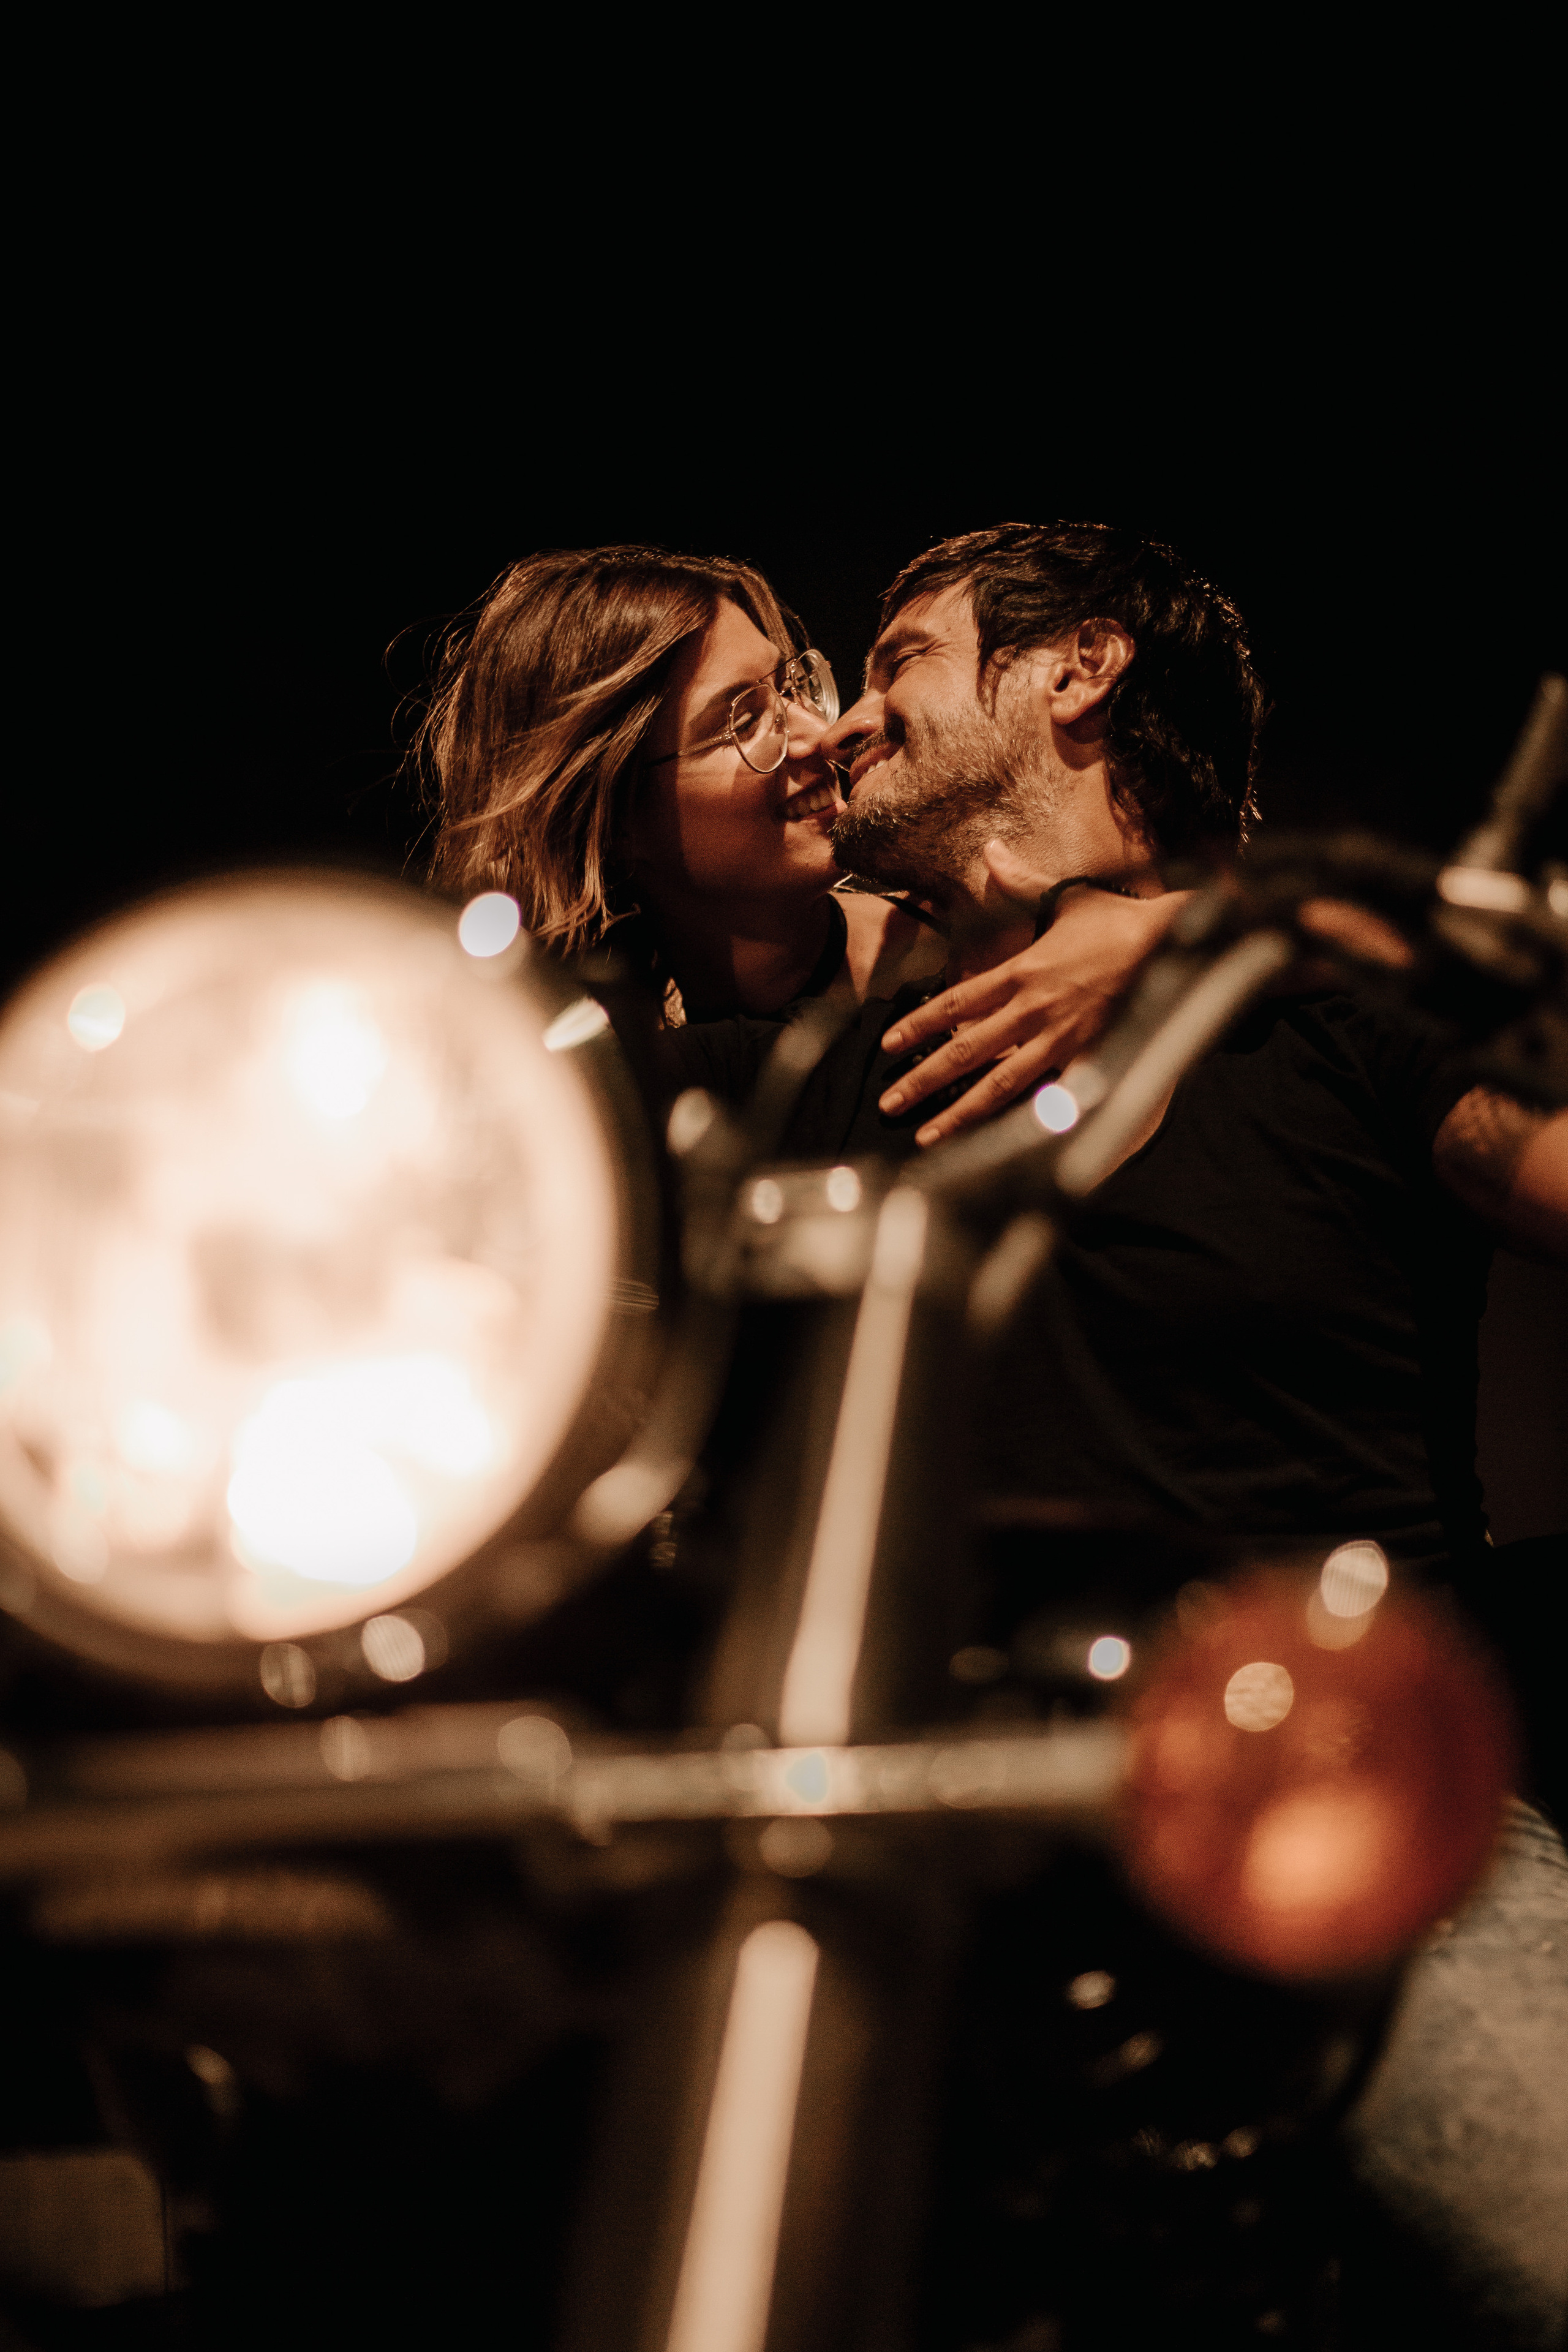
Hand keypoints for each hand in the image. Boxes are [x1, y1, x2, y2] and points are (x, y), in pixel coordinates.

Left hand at [876, 842, 1188, 1146]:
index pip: (956, 1002)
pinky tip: (1001, 1148)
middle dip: (923, 1080)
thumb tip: (992, 851)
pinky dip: (1025, 1123)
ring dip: (959, 1113)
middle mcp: (1033, 1010)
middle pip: (966, 1051)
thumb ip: (1022, 881)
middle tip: (888, 1103)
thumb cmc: (1119, 922)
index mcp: (1021, 972)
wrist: (1172, 943)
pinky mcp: (1090, 1059)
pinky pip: (1051, 1097)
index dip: (919, 1023)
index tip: (888, 1043)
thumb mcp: (1067, 896)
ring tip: (927, 1136)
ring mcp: (1060, 1040)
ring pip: (999, 1084)